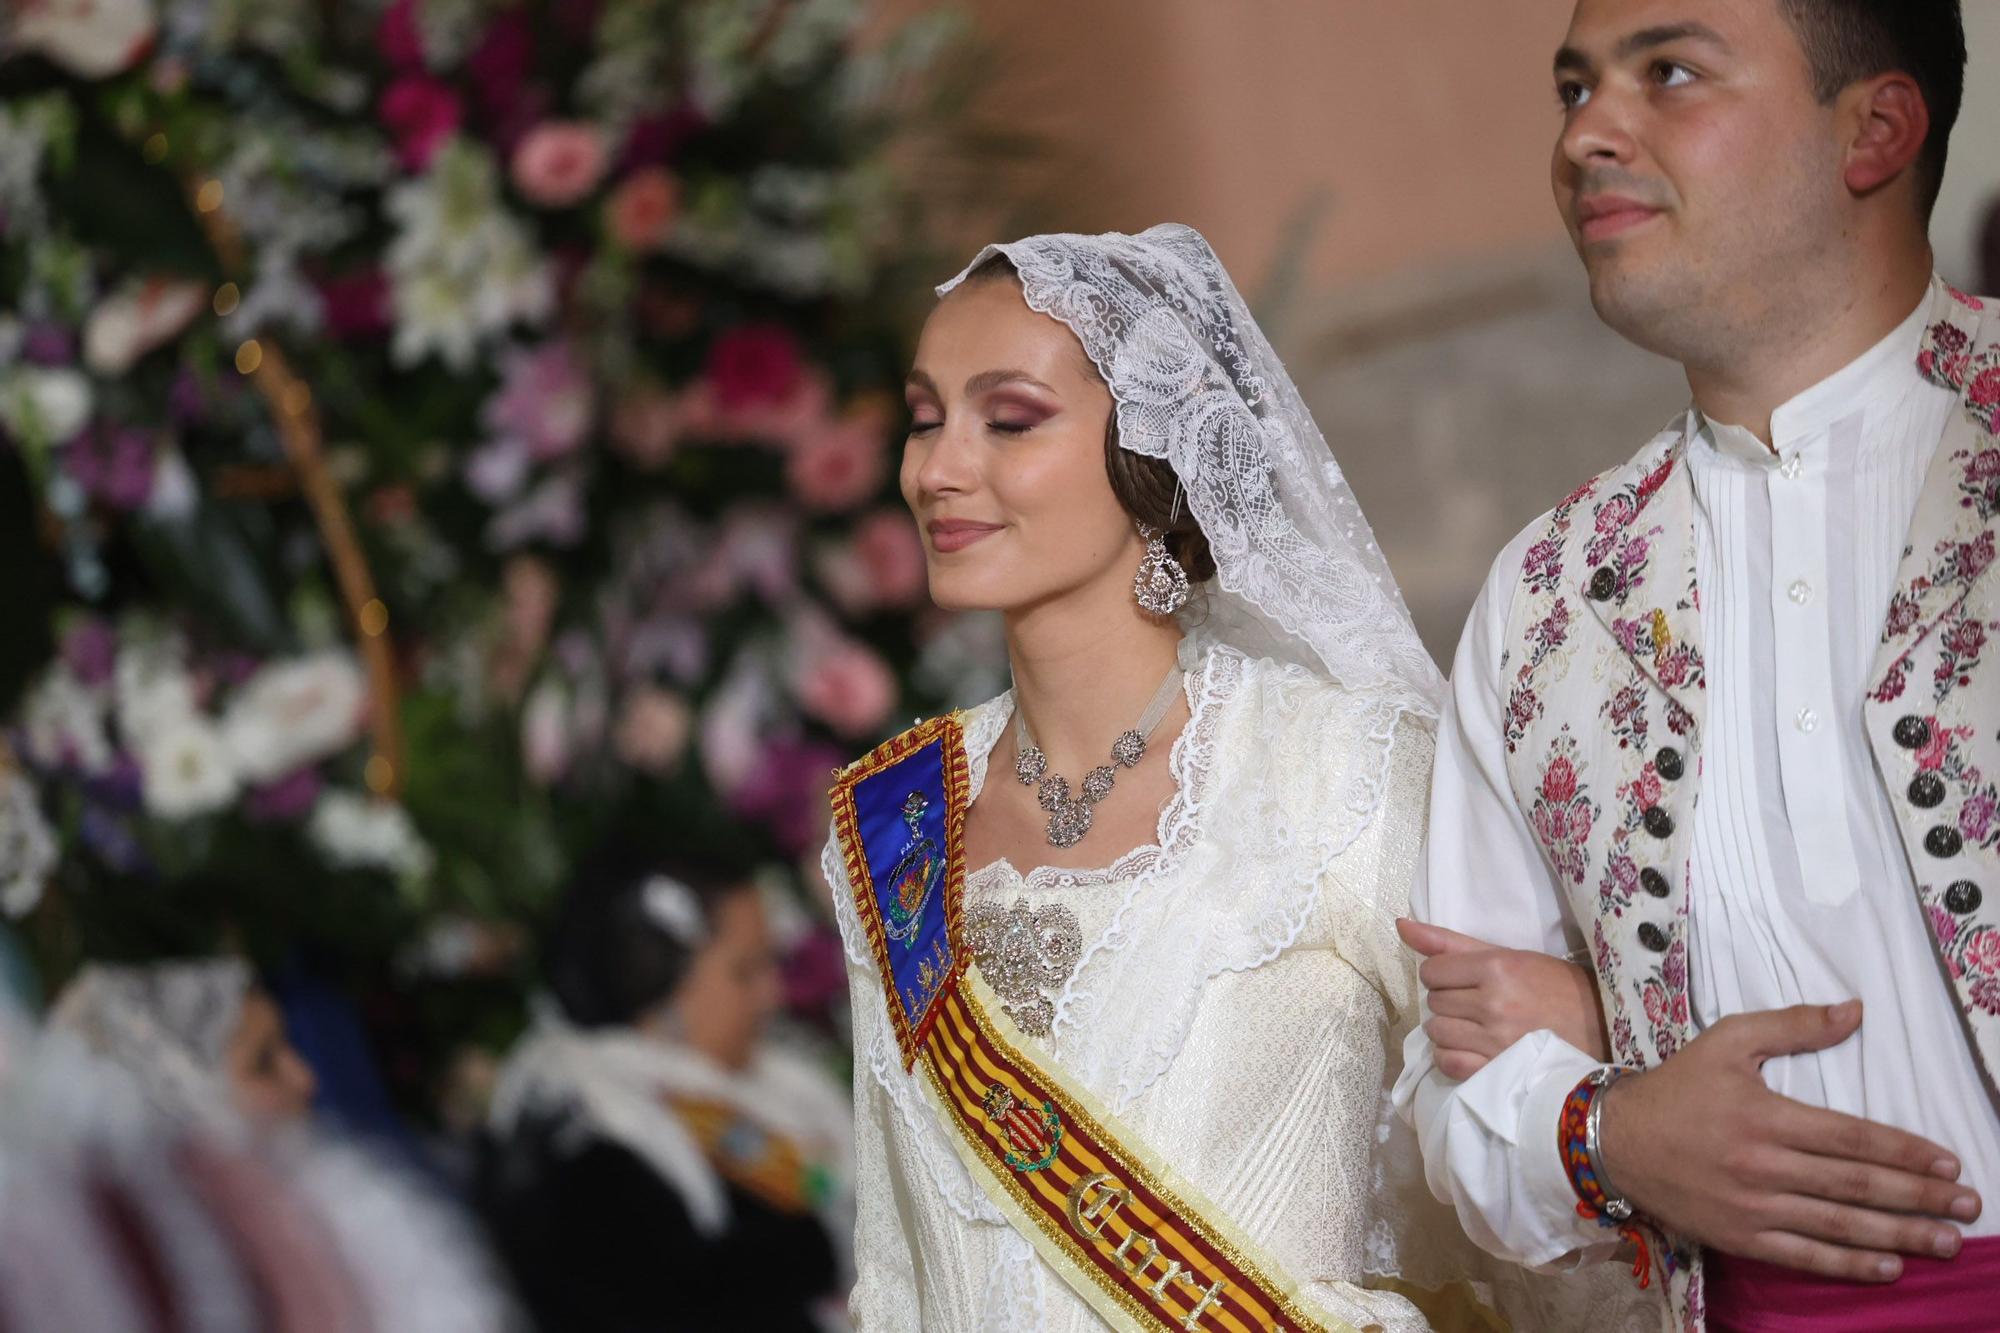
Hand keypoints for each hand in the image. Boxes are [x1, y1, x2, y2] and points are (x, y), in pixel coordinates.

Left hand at [1397, 918, 1609, 1078]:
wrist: (1603, 1029)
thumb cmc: (1556, 987)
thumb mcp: (1511, 955)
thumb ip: (1451, 942)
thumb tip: (1401, 925)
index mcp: (1497, 968)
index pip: (1432, 971)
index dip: (1443, 975)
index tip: (1464, 980)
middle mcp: (1493, 1004)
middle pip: (1434, 1001)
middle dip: (1449, 1000)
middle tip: (1477, 1003)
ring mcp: (1494, 1042)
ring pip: (1437, 1032)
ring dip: (1449, 1030)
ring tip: (1476, 1027)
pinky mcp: (1497, 1072)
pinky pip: (1447, 1063)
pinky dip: (1453, 1057)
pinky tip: (1473, 1050)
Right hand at [1597, 1001, 1982, 1281]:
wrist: (1616, 1139)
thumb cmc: (1677, 1086)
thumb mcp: (1728, 1040)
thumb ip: (1793, 1025)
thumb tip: (1855, 1011)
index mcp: (1767, 1116)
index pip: (1852, 1138)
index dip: (1905, 1152)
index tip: (1949, 1164)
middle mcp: (1764, 1165)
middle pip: (1856, 1186)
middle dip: (1919, 1197)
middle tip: (1968, 1206)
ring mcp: (1753, 1207)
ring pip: (1838, 1225)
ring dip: (1899, 1236)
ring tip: (1945, 1242)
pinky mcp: (1740, 1236)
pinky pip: (1803, 1255)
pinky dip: (1848, 1263)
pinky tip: (1887, 1266)